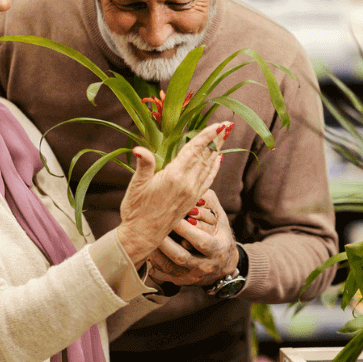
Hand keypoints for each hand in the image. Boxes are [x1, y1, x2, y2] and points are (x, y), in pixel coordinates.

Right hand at [116, 122, 229, 264]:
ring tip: (224, 138)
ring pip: (209, 167)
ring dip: (217, 151)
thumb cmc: (135, 210)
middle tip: (227, 126)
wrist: (142, 236)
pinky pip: (208, 180)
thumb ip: (144, 164)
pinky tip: (218, 161)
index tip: (218, 125)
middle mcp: (188, 184)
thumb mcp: (136, 185)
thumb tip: (139, 149)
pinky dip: (214, 169)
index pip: (195, 150)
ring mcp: (192, 193)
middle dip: (216, 139)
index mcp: (175, 176)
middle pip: (206, 156)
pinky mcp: (192, 201)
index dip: (206, 136)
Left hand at [150, 190, 239, 286]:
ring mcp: (191, 276)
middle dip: (166, 242)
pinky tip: (146, 251)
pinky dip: (152, 264)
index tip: (172, 215)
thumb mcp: (219, 217)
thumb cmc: (218, 233)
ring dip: (156, 252)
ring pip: (169, 267)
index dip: (186, 230)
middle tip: (153, 226)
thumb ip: (208, 202)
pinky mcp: (180, 281)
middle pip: (182, 256)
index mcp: (217, 249)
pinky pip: (163, 275)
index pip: (201, 242)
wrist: (223, 263)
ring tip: (145, 237)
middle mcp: (204, 265)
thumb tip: (194, 190)